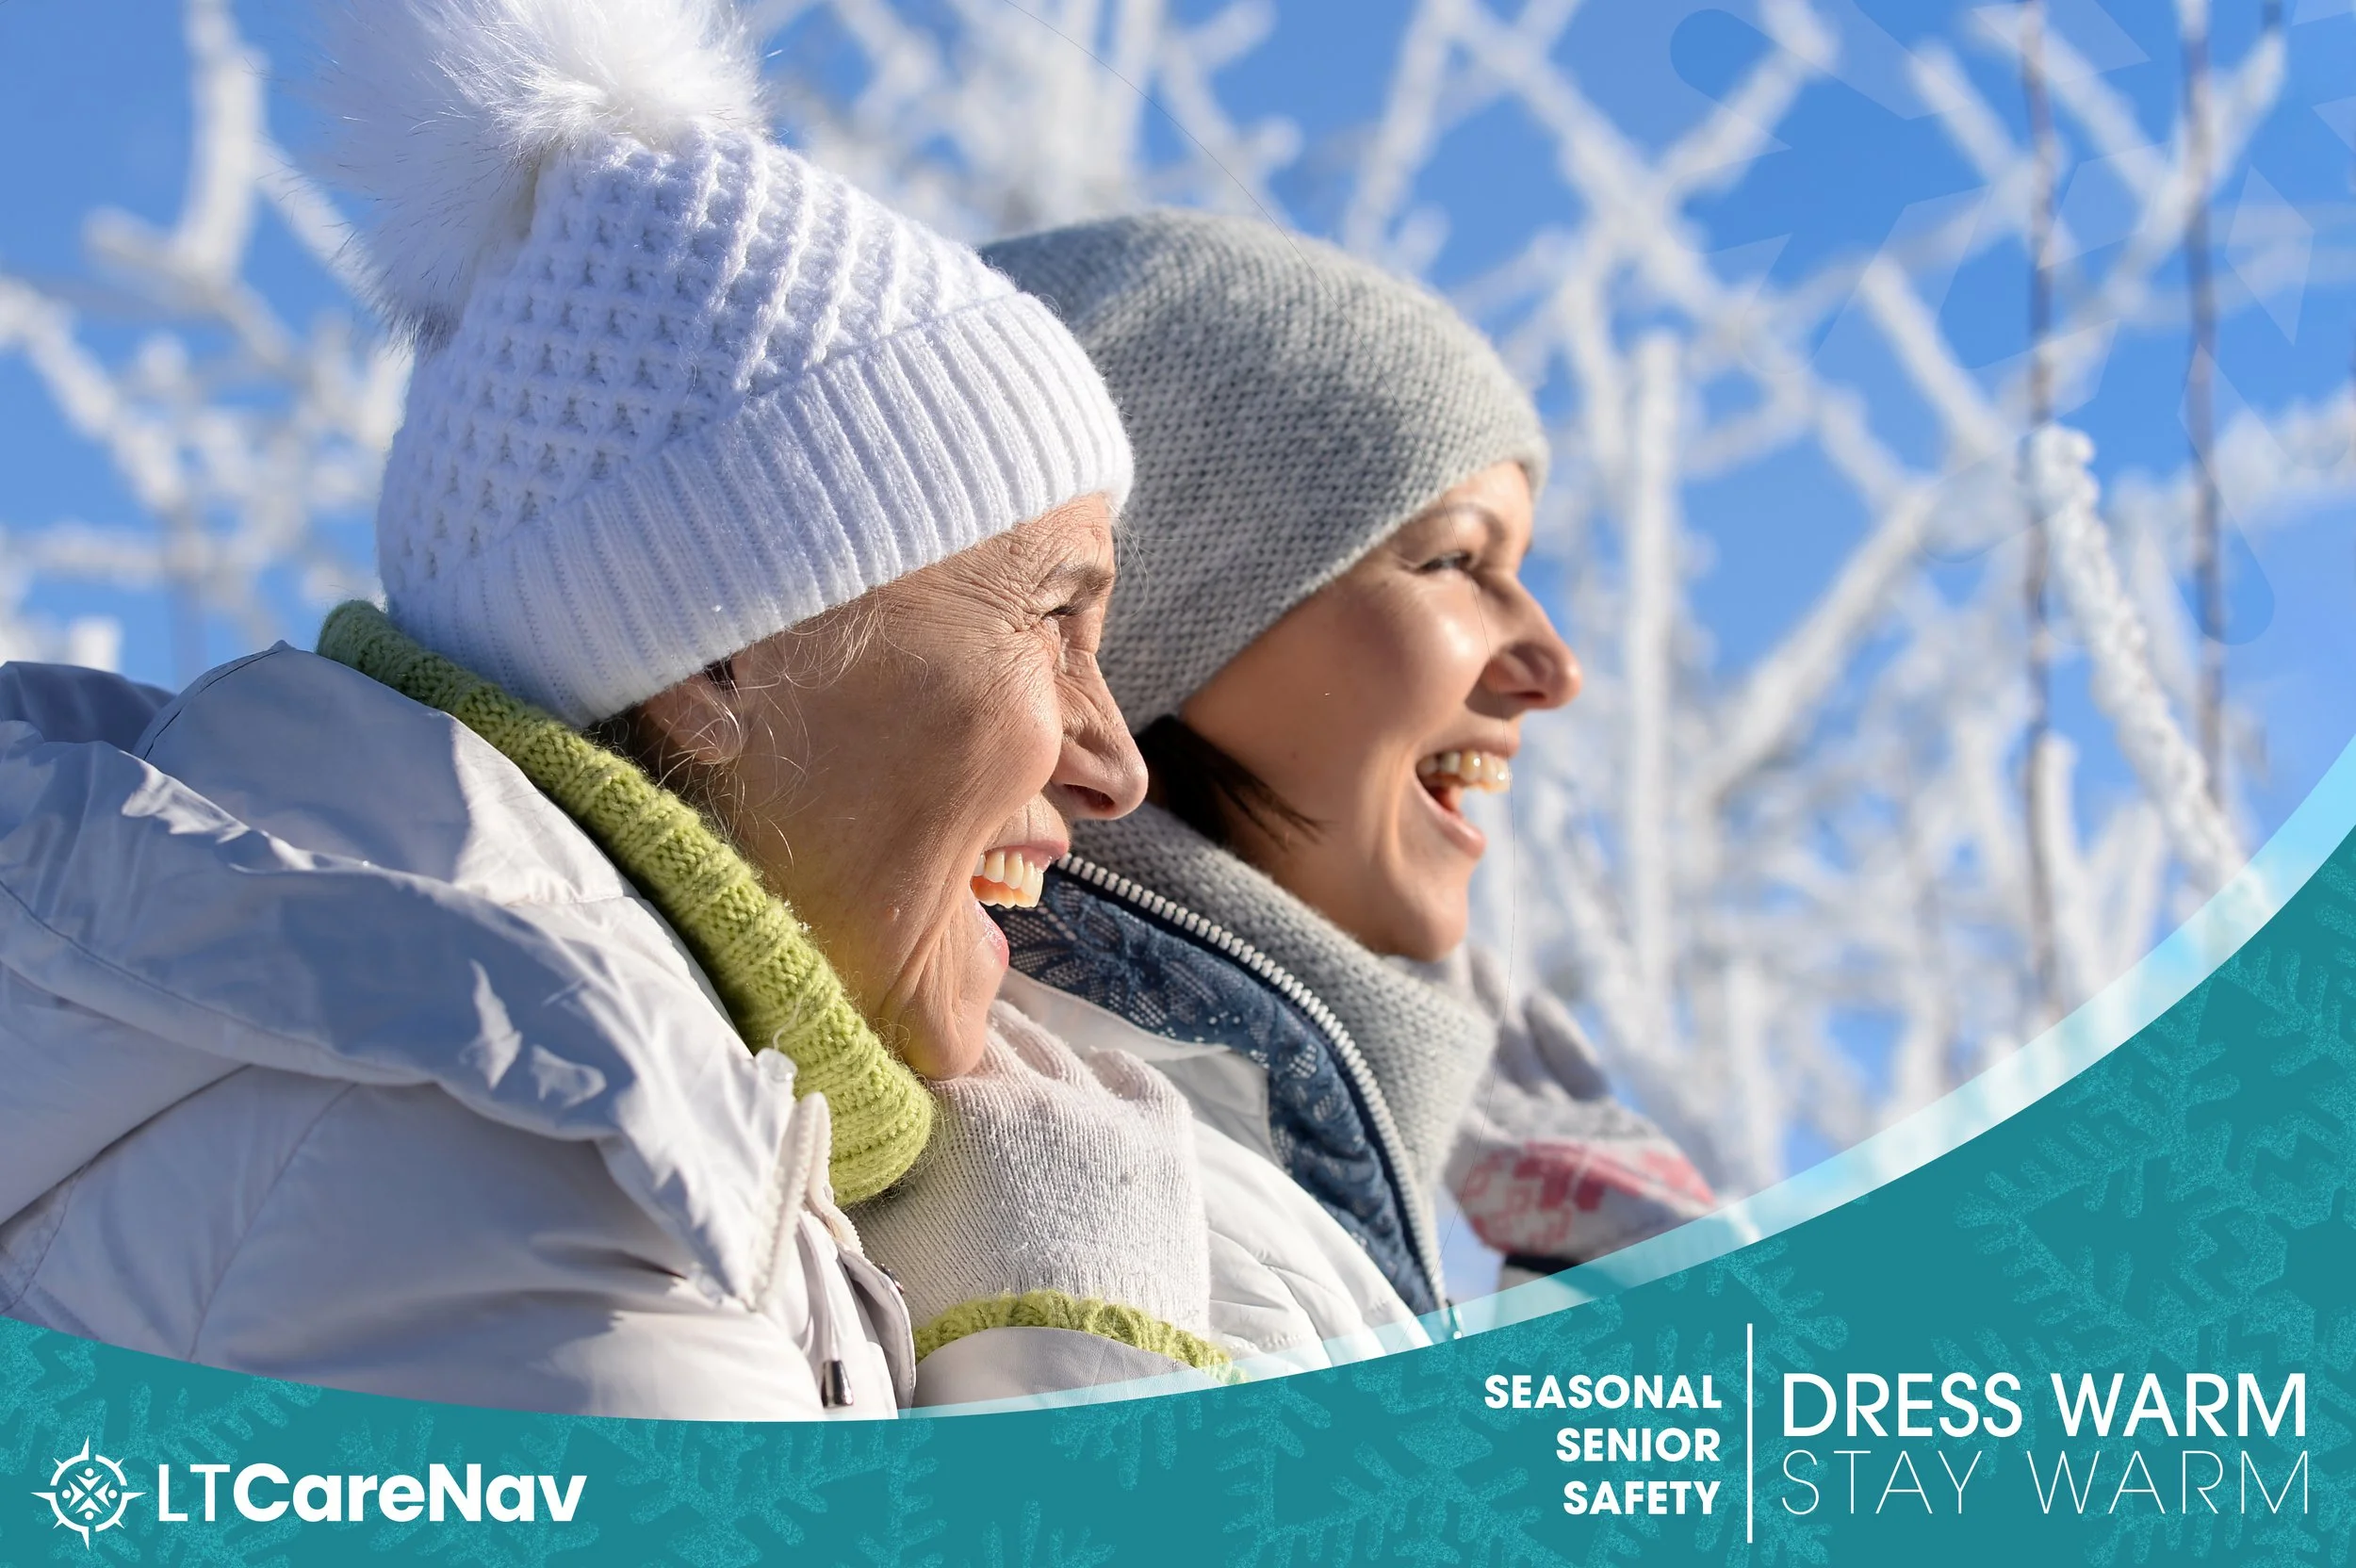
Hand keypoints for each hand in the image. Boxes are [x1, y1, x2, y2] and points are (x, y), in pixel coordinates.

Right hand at [848, 1001, 1211, 1342]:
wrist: (1068, 1373)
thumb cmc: (965, 1317)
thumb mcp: (891, 1243)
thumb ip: (873, 1181)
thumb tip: (858, 1145)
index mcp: (966, 1110)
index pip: (924, 1058)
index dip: (906, 1063)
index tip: (896, 1070)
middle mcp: (1038, 1093)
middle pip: (994, 1042)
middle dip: (966, 1046)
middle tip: (948, 1054)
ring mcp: (1108, 1113)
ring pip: (1060, 1053)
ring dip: (1030, 1052)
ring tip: (1011, 1055)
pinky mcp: (1163, 1142)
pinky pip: (1135, 1077)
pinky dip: (1107, 1070)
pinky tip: (1093, 1070)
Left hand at [1440, 952, 1714, 1267]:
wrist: (1661, 1257)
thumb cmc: (1576, 1221)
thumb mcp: (1496, 1170)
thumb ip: (1459, 1129)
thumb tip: (1404, 1091)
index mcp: (1478, 1157)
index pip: (1441, 1073)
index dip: (1428, 1022)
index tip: (1410, 966)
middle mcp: (1510, 1146)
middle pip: (1476, 1062)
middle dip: (1460, 1004)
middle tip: (1444, 944)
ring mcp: (1559, 1139)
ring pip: (1522, 1063)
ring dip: (1502, 1011)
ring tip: (1483, 955)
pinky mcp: (1608, 1135)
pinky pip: (1576, 1079)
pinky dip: (1559, 1041)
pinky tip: (1540, 1002)